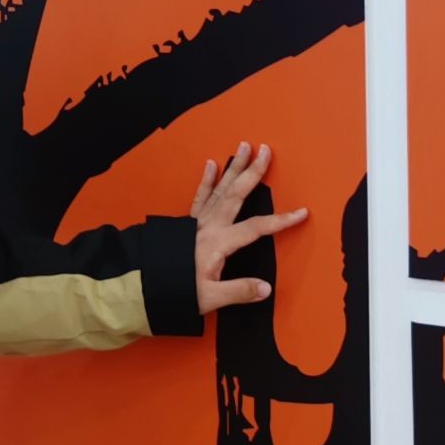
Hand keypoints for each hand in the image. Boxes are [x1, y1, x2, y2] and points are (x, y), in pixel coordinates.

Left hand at [192, 141, 307, 314]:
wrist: (143, 285)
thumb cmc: (176, 290)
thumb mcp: (210, 298)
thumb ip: (239, 291)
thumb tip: (266, 287)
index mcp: (218, 243)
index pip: (256, 228)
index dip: (280, 220)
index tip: (301, 212)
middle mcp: (209, 226)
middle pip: (236, 194)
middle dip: (252, 172)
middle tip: (265, 150)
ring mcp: (197, 222)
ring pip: (219, 189)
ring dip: (233, 168)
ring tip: (243, 147)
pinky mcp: (188, 223)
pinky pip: (199, 196)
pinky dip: (206, 180)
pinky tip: (211, 164)